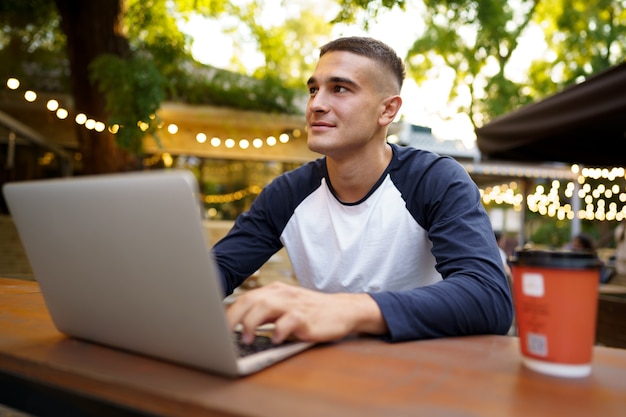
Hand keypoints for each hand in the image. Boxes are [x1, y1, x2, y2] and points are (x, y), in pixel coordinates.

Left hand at [226, 281, 386, 343]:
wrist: (342, 310)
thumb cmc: (310, 311)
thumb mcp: (284, 307)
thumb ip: (264, 312)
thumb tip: (237, 325)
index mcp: (274, 291)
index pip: (244, 298)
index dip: (228, 313)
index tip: (215, 327)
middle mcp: (281, 294)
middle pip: (250, 301)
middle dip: (233, 318)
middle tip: (223, 335)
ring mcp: (293, 304)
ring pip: (265, 307)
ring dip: (251, 324)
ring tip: (246, 340)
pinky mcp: (305, 317)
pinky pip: (287, 322)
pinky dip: (278, 331)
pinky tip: (274, 340)